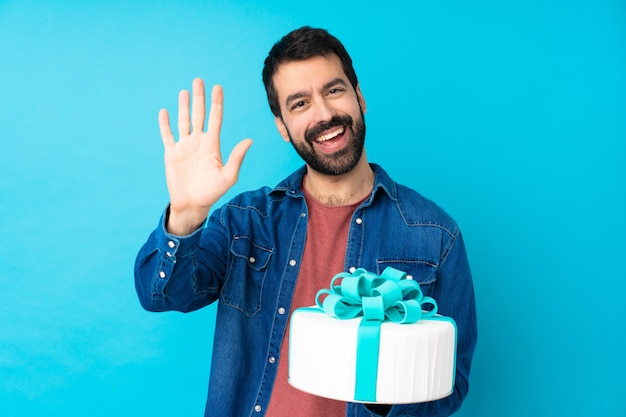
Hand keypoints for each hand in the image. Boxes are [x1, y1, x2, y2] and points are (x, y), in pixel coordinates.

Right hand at [159, 78, 252, 234]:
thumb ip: (236, 157)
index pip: (215, 119)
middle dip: (199, 98)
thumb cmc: (212, 192)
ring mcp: (184, 147)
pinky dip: (165, 124)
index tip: (218, 87)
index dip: (216, 103)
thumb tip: (249, 140)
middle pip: (199, 115)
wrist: (192, 204)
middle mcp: (199, 142)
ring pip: (184, 121)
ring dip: (183, 106)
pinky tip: (165, 112)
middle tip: (199, 80)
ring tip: (184, 91)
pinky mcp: (171, 154)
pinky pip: (167, 135)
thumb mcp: (228, 176)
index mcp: (213, 145)